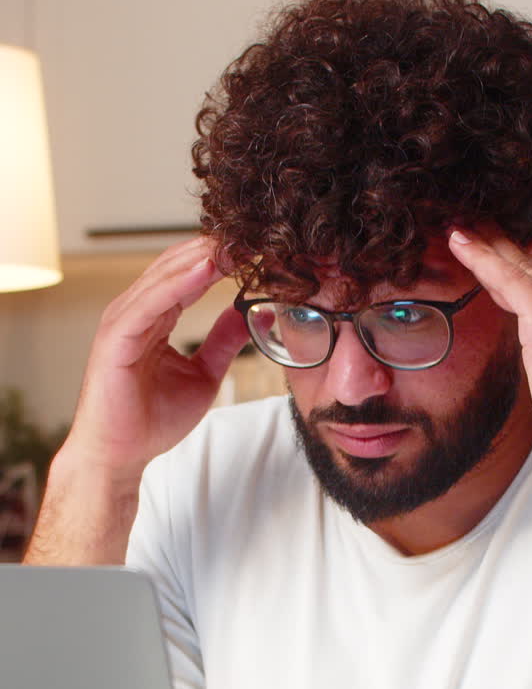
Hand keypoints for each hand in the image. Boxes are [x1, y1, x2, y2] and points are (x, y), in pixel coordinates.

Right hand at [61, 236, 246, 480]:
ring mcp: (123, 321)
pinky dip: (179, 283)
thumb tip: (249, 315)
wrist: (120, 455)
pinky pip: (151, 302)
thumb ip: (222, 342)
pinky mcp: (116, 337)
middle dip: (215, 249)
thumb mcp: (203, 375)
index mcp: (153, 317)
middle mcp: (135, 311)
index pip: (188, 275)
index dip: (222, 259)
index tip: (257, 248)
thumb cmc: (150, 420)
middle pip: (176, 265)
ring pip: (164, 276)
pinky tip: (207, 270)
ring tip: (236, 243)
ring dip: (201, 257)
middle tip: (253, 234)